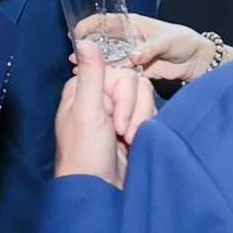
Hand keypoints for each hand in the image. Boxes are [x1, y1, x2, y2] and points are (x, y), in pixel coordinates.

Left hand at [53, 44, 155, 182]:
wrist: (100, 191)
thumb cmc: (86, 155)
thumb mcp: (87, 112)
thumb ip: (92, 75)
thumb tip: (84, 40)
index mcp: (83, 89)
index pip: (118, 72)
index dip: (123, 96)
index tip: (115, 121)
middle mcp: (100, 97)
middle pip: (134, 83)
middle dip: (132, 111)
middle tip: (121, 134)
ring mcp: (117, 112)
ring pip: (144, 97)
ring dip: (140, 121)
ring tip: (128, 142)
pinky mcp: (131, 126)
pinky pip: (149, 112)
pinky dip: (146, 127)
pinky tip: (136, 142)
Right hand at [86, 13, 225, 82]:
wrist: (198, 61)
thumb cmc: (183, 41)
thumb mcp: (167, 40)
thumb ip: (150, 48)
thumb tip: (133, 56)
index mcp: (133, 24)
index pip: (106, 21)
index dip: (89, 25)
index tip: (75, 34)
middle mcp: (128, 39)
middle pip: (103, 41)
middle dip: (88, 48)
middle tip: (74, 58)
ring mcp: (130, 55)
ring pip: (108, 58)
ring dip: (96, 64)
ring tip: (79, 71)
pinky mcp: (136, 70)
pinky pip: (119, 72)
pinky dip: (109, 76)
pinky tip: (97, 81)